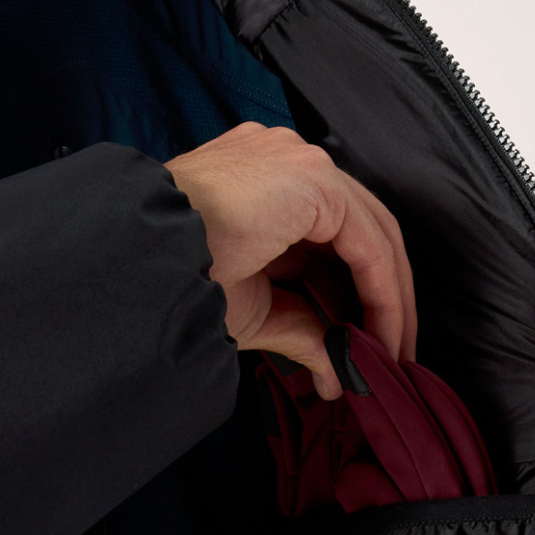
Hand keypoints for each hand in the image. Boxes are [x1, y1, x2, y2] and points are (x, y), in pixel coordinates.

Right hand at [166, 123, 416, 399]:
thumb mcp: (251, 310)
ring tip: (388, 354)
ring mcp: (301, 162)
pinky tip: (379, 334)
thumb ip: (302, 329)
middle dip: (384, 299)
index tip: (370, 344)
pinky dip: (382, 292)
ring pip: (374, 233)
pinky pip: (368, 240)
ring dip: (389, 299)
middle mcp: (288, 161)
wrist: (143, 257)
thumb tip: (335, 373)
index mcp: (266, 182)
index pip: (334, 235)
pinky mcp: (313, 178)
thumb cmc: (176, 276)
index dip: (360, 293)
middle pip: (363, 231)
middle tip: (390, 355)